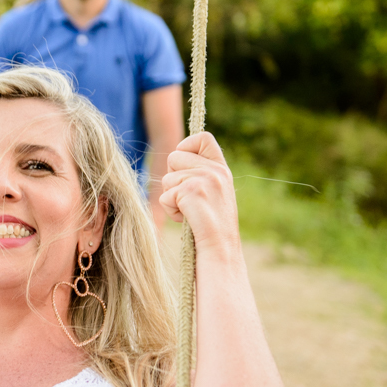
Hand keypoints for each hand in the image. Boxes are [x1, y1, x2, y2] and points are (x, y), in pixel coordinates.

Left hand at [159, 132, 240, 258]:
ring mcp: (205, 179)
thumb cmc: (211, 225)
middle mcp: (216, 170)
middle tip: (188, 199)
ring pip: (166, 178)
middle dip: (173, 178)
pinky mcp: (192, 191)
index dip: (187, 146)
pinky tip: (187, 219)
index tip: (186, 168)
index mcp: (221, 168)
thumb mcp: (212, 191)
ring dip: (172, 197)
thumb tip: (175, 156)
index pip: (202, 137)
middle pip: (174, 156)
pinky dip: (170, 210)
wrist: (220, 250)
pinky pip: (165, 195)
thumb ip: (200, 172)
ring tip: (189, 211)